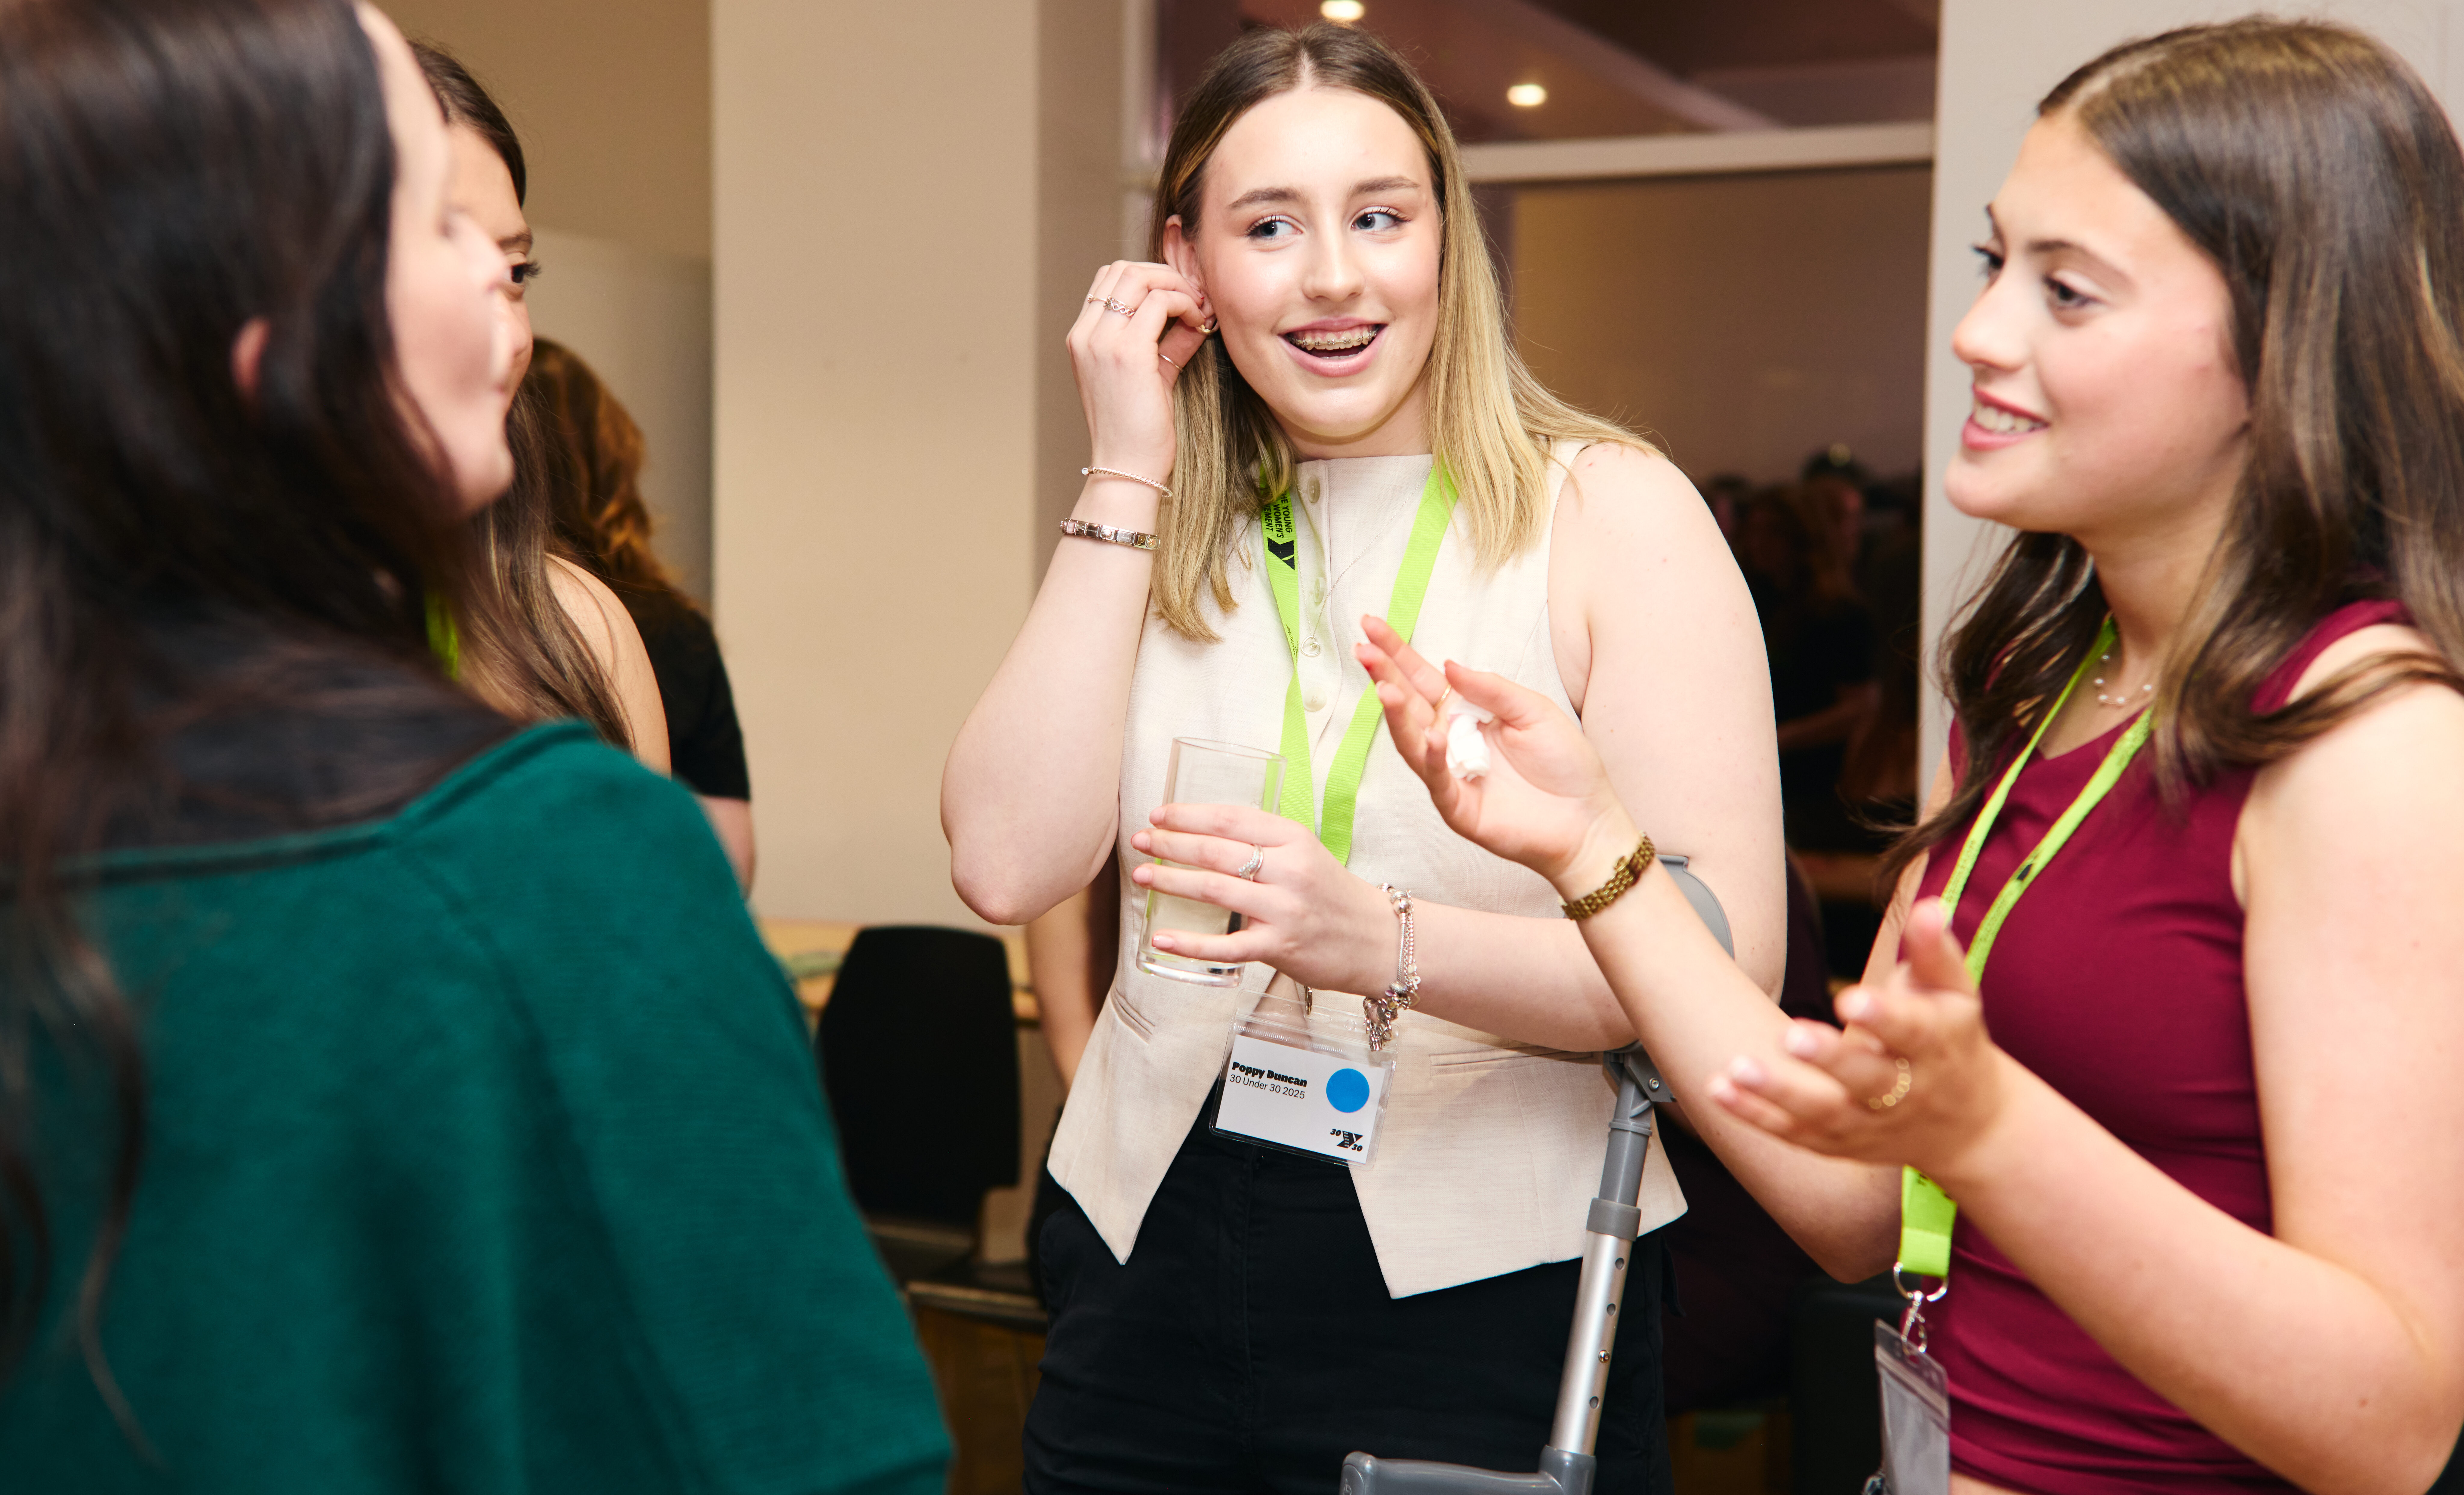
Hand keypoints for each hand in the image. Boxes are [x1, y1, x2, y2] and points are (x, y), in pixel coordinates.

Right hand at [1069, 261, 1209, 483]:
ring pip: (1140, 278)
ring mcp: (1102, 341)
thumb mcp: (1153, 375)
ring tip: (1198, 308)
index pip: (1110, 280)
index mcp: (1083, 338)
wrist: (1128, 468)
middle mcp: (1086, 335)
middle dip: (1165, 275)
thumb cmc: (1139, 431)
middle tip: (1195, 296)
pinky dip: (1184, 303)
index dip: (1150, 277)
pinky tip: (1199, 322)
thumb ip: (1169, 340)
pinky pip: (1159, 302)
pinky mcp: (1127, 353)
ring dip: (1176, 285)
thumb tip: (1198, 314)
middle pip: (1123, 270)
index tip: (1181, 296)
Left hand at [1128, 802, 1392, 995]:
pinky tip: (1161, 938)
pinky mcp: (1281, 946)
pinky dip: (1190, 944)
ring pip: (1215, 890)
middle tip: (1140, 842)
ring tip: (1141, 876)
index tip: (1157, 815)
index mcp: (1294, 838)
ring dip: (1171, 881)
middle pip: (1216, 850)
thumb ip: (1262, 843)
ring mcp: (1285, 909)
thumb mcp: (1304, 853)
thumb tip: (1203, 834)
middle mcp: (1290, 869)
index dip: (1188, 815)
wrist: (1377, 940)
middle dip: (1170, 844)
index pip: (1230, 818)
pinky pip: (1226, 946)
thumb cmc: (1332, 895)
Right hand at [1356, 616, 1630, 887]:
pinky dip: (1434, 759)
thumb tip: (1449, 664)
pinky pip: (1438, 781)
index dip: (1397, 654)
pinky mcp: (1458, 807)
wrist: (1588, 819)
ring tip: (1384, 688)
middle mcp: (1450, 742)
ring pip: (1412, 743)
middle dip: (1384, 676)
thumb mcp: (1534, 711)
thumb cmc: (1565, 765)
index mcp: (1466, 714)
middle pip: (1408, 705)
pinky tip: (1432, 738)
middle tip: (1362, 649)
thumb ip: (1491, 688)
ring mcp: (1450, 776)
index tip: (1372, 625)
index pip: (1422, 679)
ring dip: (1396, 716)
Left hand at [1705, 899, 2008, 1178]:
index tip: (1851, 997)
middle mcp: (1905, 1091)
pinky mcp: (1839, 1143)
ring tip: (1738, 1067)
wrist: (1969, 1127)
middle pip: (1866, 1079)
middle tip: (1792, 1035)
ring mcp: (1871, 1123)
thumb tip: (1928, 905)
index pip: (1911, 1031)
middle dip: (1830, 1058)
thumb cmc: (1951, 1041)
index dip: (1884, 1016)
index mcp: (1936, 1046)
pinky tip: (1718, 1089)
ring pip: (1824, 1113)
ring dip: (1779, 1092)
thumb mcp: (1954, 995)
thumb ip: (1934, 951)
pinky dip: (1756, 1115)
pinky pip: (1794, 1133)